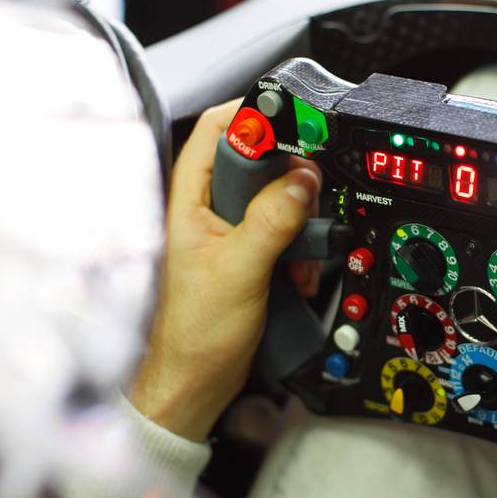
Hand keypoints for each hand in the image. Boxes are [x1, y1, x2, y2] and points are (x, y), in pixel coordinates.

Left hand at [129, 100, 320, 440]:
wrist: (196, 380)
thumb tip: (301, 181)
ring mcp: (231, 228)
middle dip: (293, 181)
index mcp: (191, 195)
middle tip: (305, 204)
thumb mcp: (238, 270)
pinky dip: (301, 246)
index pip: (222, 127)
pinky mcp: (250, 250)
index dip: (258, 117)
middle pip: (261, 158)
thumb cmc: (193, 333)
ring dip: (301, 221)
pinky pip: (286, 229)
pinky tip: (297, 272)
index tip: (297, 126)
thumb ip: (270, 220)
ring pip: (279, 196)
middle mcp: (209, 205)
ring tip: (299, 252)